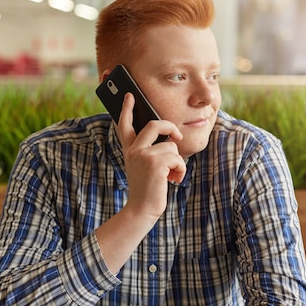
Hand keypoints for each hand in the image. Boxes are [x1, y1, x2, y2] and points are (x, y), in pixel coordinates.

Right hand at [116, 93, 186, 218]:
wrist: (141, 209)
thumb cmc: (147, 189)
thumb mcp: (144, 168)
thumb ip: (151, 152)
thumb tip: (172, 140)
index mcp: (130, 150)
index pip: (125, 125)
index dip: (127, 109)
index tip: (129, 95)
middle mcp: (134, 150)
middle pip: (154, 125)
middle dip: (170, 127)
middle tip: (178, 137)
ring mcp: (144, 155)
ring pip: (171, 146)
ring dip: (177, 162)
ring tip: (172, 176)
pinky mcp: (155, 163)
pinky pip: (177, 158)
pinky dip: (180, 170)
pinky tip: (174, 180)